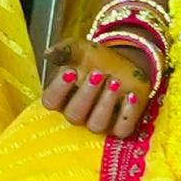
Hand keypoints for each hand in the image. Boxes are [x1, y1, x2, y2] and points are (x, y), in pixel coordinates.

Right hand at [41, 40, 161, 138]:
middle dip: (86, 94)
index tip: (71, 72)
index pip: (51, 101)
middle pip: (74, 115)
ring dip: (105, 104)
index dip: (59, 89)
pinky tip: (131, 95)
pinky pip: (122, 130)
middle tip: (98, 74)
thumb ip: (65, 51)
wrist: (125, 63)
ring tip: (115, 82)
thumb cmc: (96, 59)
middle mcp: (78, 114)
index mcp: (62, 98)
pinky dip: (127, 114)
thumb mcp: (81, 50)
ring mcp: (99, 122)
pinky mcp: (120, 126)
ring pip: (96, 125)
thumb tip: (48, 53)